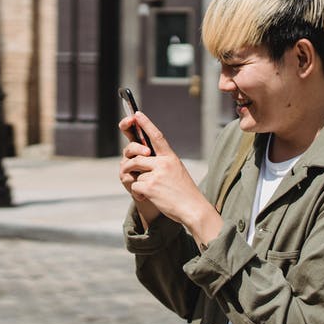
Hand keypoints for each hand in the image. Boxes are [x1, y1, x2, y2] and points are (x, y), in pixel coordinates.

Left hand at [119, 111, 217, 239]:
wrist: (193, 209)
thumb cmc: (185, 192)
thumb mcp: (177, 171)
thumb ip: (163, 163)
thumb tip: (146, 158)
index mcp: (171, 157)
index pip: (157, 136)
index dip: (146, 124)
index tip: (137, 114)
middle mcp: (164, 163)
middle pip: (137, 157)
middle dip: (131, 165)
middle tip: (130, 171)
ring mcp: (157, 175)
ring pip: (135, 172)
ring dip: (136, 180)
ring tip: (145, 189)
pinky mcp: (150, 187)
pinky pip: (135, 185)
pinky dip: (138, 193)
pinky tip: (147, 198)